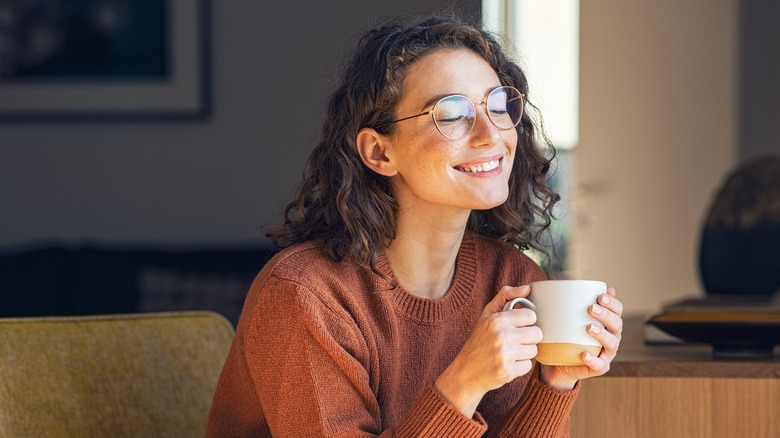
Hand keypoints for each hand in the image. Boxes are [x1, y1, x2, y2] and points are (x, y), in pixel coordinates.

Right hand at [435, 285, 541, 417]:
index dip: (526, 322)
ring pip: (534, 350)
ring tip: (509, 353)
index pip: (531, 316)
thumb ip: (506, 296)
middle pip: (537, 334)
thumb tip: (528, 288)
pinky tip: (507, 364)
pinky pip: (528, 366)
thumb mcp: (487, 314)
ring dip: (524, 353)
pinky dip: (519, 367)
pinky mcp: (507, 371)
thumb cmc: (479, 341)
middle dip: (528, 338)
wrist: (465, 372)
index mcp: (497, 319)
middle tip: (514, 342)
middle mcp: (501, 335)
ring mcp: (504, 354)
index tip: (516, 327)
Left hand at [539, 287, 623, 390]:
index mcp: (608, 322)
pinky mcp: (599, 367)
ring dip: (602, 335)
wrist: (559, 363)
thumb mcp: (568, 318)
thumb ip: (571, 303)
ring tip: (589, 327)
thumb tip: (566, 282)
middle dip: (606, 315)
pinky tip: (584, 354)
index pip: (617, 310)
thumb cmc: (566, 335)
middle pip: (616, 324)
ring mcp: (606, 353)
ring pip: (612, 343)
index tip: (600, 296)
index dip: (613, 303)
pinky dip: (593, 359)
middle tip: (591, 308)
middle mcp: (611, 337)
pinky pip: (599, 365)